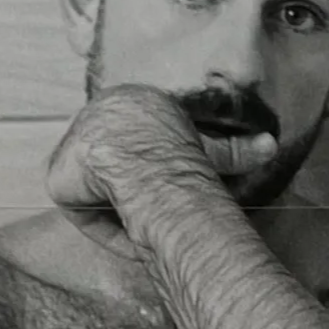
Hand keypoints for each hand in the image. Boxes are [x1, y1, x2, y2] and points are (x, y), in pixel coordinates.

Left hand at [45, 84, 276, 257]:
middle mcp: (92, 118)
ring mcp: (70, 147)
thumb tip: (272, 146)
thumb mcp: (210, 150)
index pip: (133, 147)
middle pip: (112, 171)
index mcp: (127, 103)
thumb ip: (234, 151)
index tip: (167, 196)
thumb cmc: (181, 148)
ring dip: (118, 212)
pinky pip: (80, 211)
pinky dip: (101, 225)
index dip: (151, 175)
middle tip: (154, 215)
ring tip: (142, 220)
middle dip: (131, 196)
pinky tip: (123, 223)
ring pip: (97, 194)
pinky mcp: (56, 177)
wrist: (144, 155)